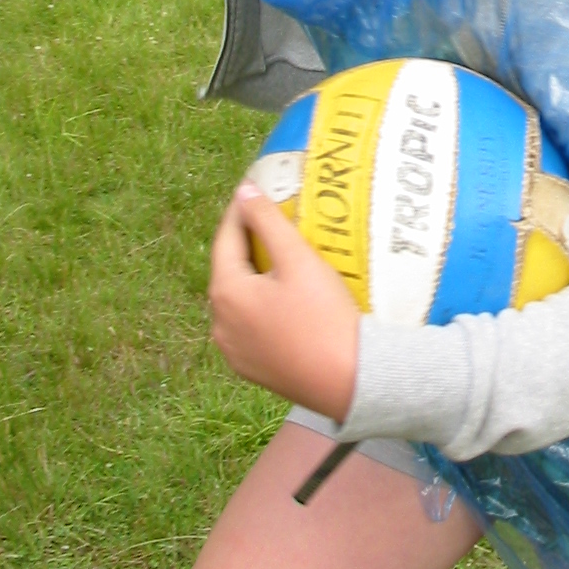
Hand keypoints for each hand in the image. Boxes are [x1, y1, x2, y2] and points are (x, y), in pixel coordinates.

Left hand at [208, 181, 360, 420]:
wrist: (348, 380)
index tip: (254, 187)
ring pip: (240, 299)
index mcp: (226, 293)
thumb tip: (243, 191)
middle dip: (249, 242)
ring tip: (282, 257)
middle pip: (231, 269)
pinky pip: (250, 325)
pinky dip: (262, 305)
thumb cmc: (324, 316)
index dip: (240, 210)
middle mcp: (220, 323)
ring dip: (255, 276)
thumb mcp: (298, 260)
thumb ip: (268, 221)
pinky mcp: (251, 368)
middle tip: (273, 218)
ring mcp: (233, 350)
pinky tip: (286, 299)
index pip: (226, 238)